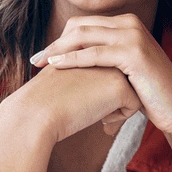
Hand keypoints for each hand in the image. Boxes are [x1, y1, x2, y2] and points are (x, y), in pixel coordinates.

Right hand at [11, 63, 142, 140]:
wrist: (37, 112)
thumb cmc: (45, 100)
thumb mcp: (67, 78)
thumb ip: (85, 75)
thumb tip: (100, 89)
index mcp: (89, 47)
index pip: (110, 68)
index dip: (105, 88)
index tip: (95, 105)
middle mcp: (103, 52)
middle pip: (124, 76)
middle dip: (119, 97)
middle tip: (105, 118)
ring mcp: (113, 66)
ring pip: (133, 88)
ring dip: (120, 106)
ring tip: (104, 120)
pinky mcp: (119, 86)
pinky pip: (134, 105)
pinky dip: (121, 117)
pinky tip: (104, 124)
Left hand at [32, 14, 171, 138]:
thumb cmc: (149, 94)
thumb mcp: (123, 70)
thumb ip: (105, 59)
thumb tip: (75, 60)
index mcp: (127, 24)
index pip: (84, 24)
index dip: (61, 38)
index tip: (44, 55)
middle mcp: (130, 24)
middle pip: (80, 26)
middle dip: (55, 42)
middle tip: (36, 59)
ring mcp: (133, 36)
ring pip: (84, 36)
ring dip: (59, 49)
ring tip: (41, 63)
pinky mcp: (134, 53)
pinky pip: (94, 53)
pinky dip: (73, 59)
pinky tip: (56, 66)